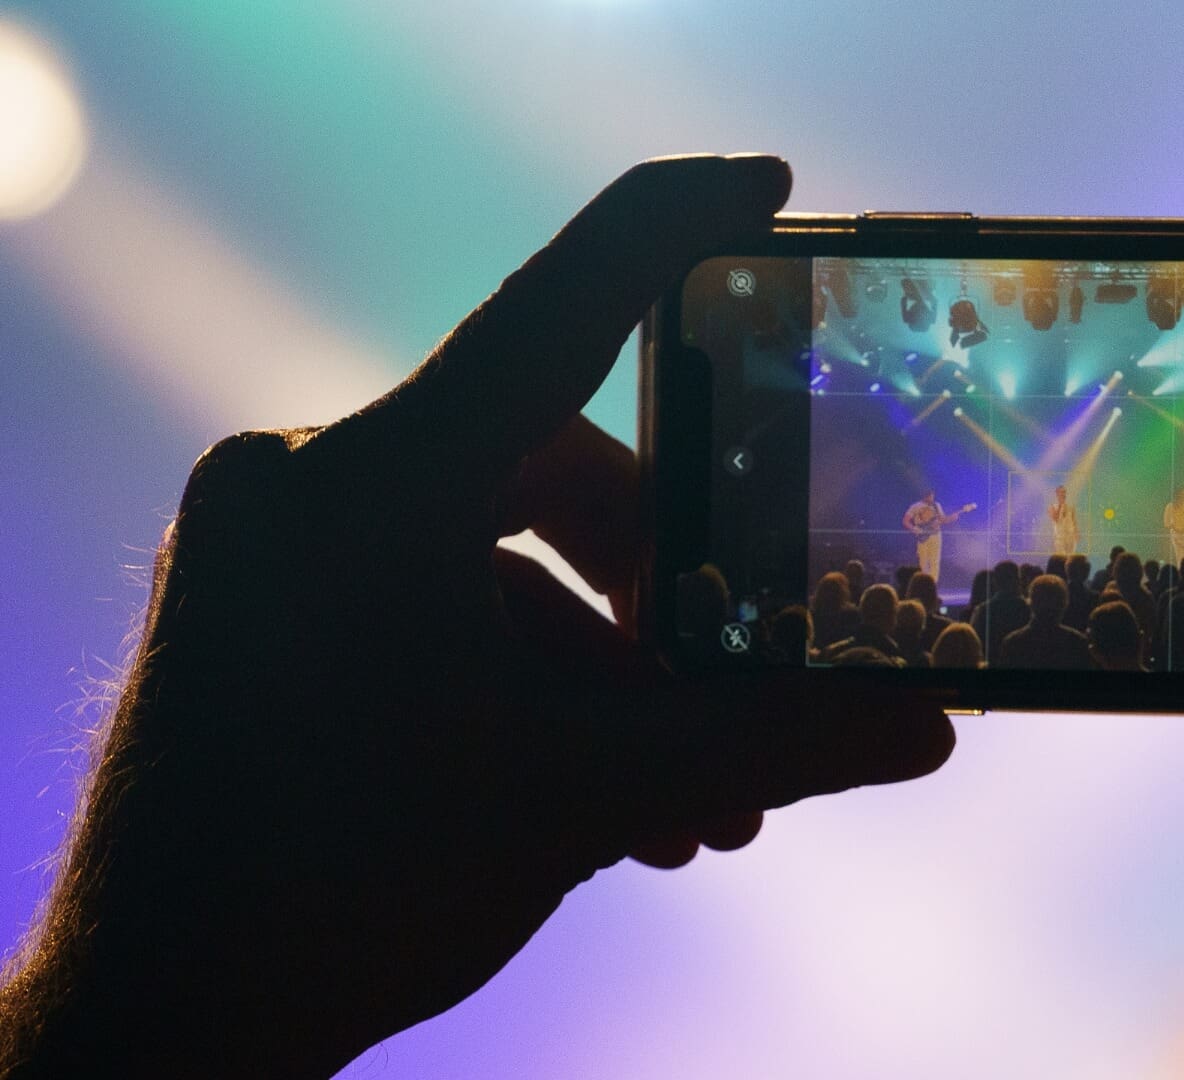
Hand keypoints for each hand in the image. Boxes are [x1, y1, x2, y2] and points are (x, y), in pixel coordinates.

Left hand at [0, 155, 953, 1077]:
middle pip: (547, 465)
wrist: (152, 1025)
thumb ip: (769, 746)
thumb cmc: (339, 899)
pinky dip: (524, 670)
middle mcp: (307, 485)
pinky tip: (591, 786)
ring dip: (605, 660)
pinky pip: (432, 592)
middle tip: (738, 684)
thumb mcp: (587, 801)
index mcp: (376, 486)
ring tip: (680, 791)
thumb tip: (923, 726)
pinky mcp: (263, 601)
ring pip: (497, 548)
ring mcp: (273, 543)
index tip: (765, 188)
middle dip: (662, 587)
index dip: (673, 230)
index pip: (559, 307)